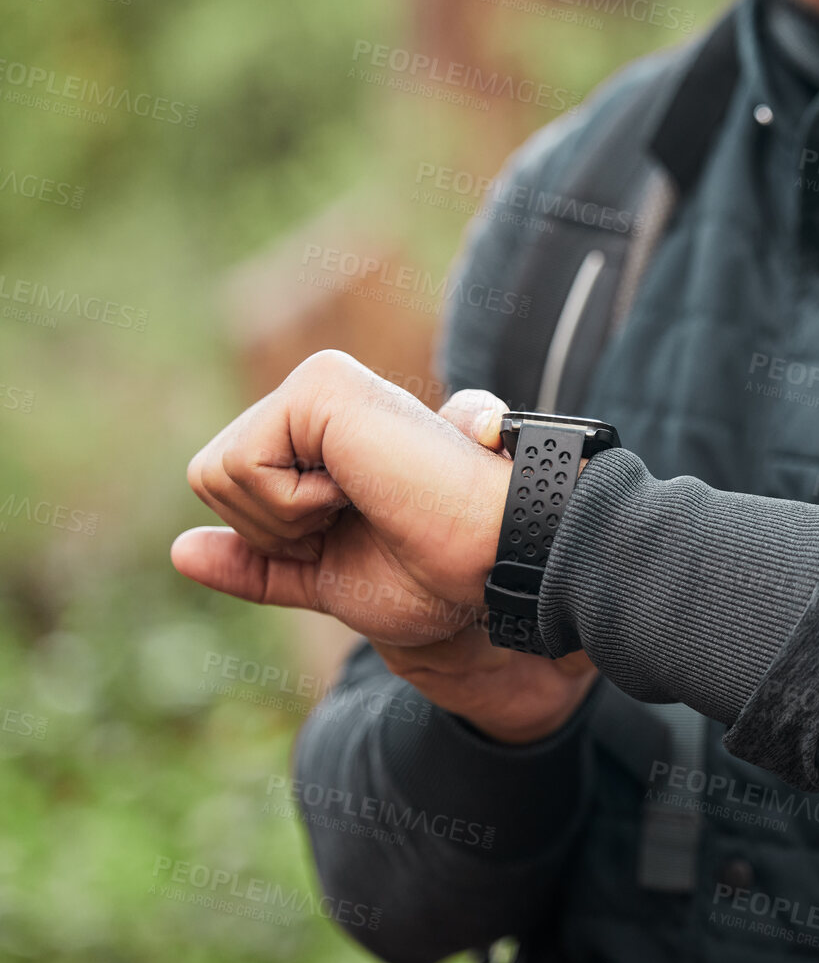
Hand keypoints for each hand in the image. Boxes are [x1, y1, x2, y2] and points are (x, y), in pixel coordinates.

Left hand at [171, 352, 596, 741]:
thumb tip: (179, 551)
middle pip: (211, 478)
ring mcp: (320, 384)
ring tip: (364, 502)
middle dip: (271, 529)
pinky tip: (360, 489)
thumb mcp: (329, 578)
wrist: (495, 563)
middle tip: (359, 520)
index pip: (232, 488)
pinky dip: (292, 506)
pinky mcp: (320, 384)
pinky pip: (241, 466)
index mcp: (325, 434)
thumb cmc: (439, 572)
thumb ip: (261, 564)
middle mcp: (319, 396)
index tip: (363, 535)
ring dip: (284, 519)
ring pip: (215, 472)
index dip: (279, 540)